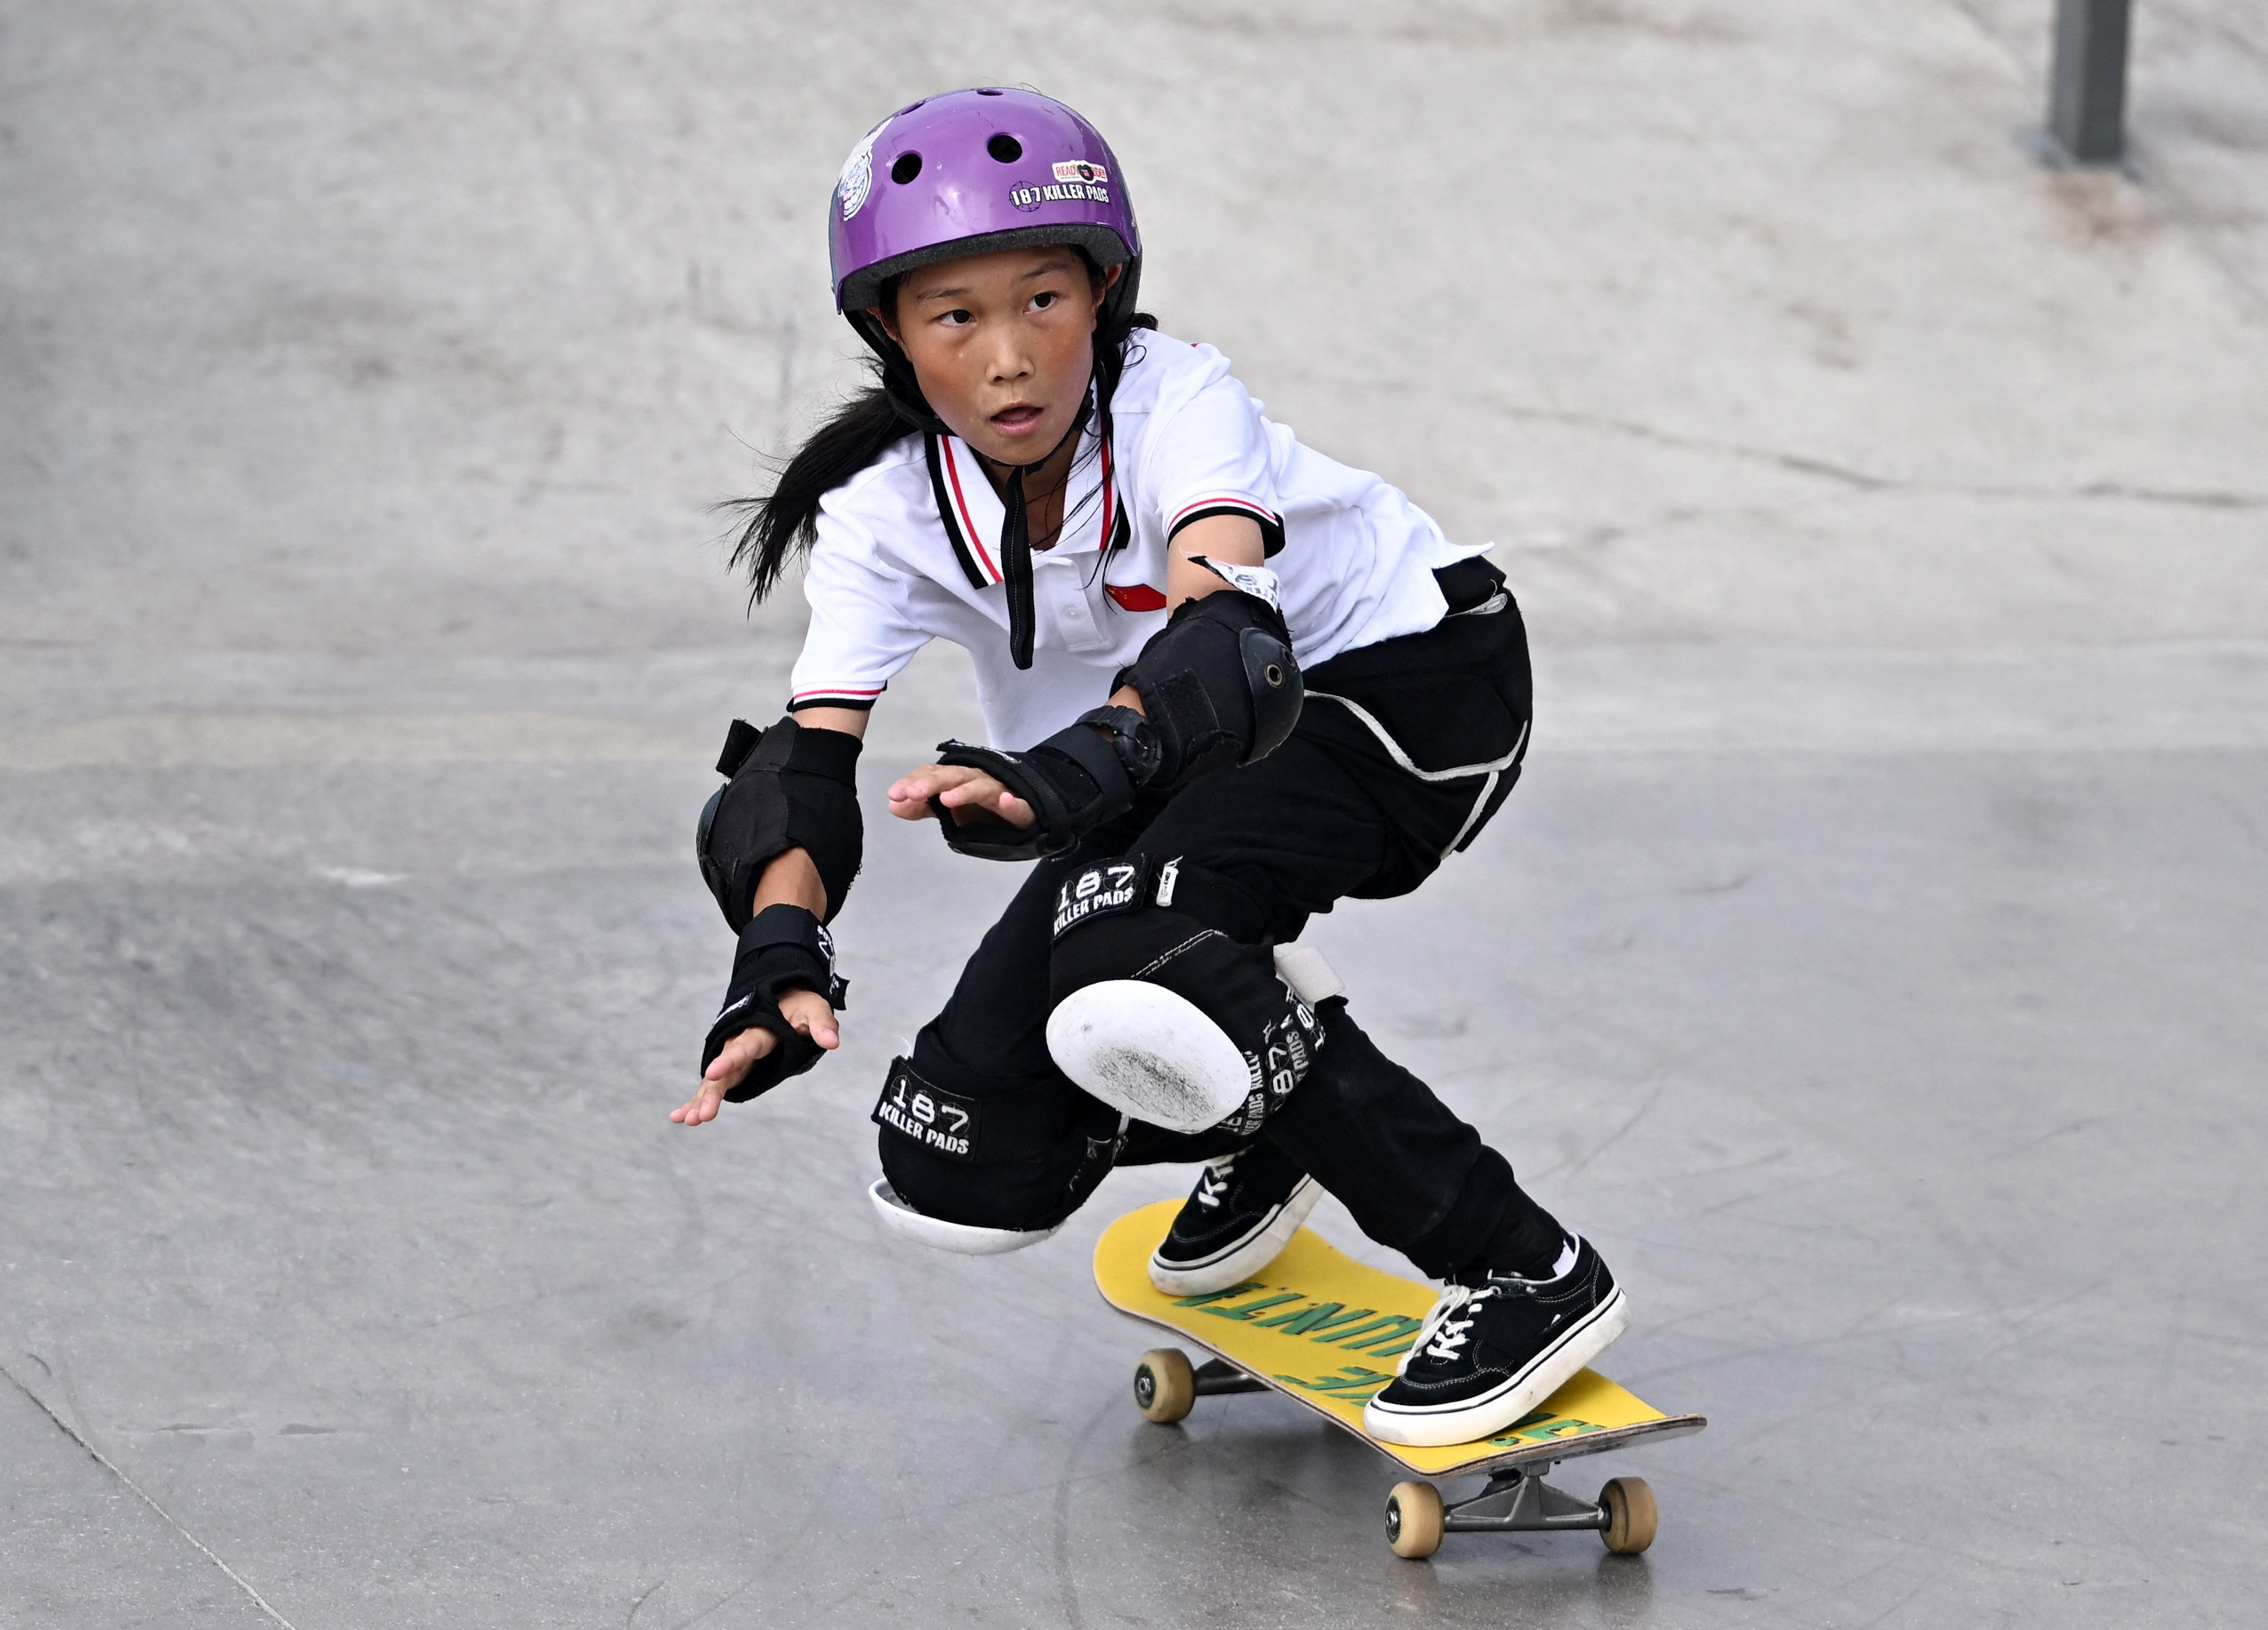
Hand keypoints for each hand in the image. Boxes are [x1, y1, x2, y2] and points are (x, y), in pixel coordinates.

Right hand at [670, 987, 839, 1126]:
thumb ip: (821, 1024)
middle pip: (724, 1070)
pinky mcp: (733, 1068)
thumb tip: (832, 1042)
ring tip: (686, 1120)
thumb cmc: (797, 1004)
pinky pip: (715, 1085)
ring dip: (701, 1099)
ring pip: (715, 1080)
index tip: (712, 1073)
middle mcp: (740, 1043)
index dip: (729, 1060)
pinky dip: (698, 1099)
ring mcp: (733, 1056)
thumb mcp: (813, 1008)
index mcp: (758, 1029)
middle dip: (712, 1092)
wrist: (780, 996)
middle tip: (702, 1115)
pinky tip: (682, 1117)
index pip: (744, 1046)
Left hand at [887, 762, 1036, 827]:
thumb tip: (893, 804)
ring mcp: (1001, 792)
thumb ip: (923, 807)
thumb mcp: (950, 810)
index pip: (934, 774)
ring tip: (947, 799)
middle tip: (912, 794)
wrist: (1028, 815)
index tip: (895, 794)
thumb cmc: (985, 809)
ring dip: (965, 791)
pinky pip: (1018, 805)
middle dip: (932, 783)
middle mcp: (978, 780)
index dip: (914, 782)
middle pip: (954, 776)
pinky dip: (1012, 801)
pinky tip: (1005, 801)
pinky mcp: (1023, 809)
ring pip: (982, 787)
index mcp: (959, 779)